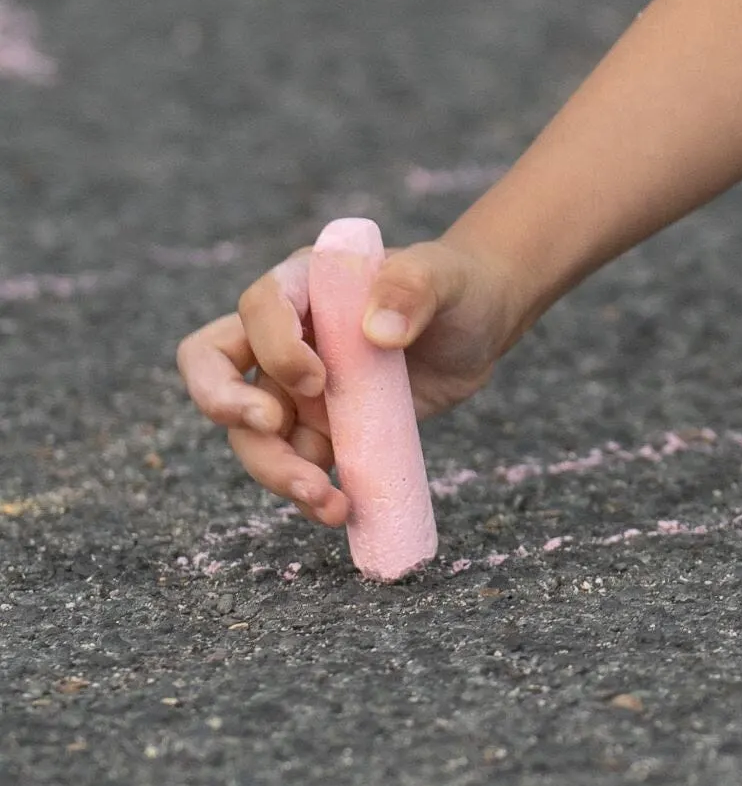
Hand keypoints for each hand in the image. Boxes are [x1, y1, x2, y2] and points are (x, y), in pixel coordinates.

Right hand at [176, 235, 526, 527]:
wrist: (479, 328)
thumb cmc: (454, 288)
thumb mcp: (442, 276)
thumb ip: (412, 288)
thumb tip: (379, 331)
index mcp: (302, 288)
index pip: (259, 309)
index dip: (275, 346)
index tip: (319, 377)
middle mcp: (283, 340)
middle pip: (218, 373)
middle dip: (227, 405)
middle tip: (270, 426)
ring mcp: (296, 390)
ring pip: (253, 435)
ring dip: (275, 470)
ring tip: (325, 499)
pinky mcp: (323, 429)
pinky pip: (296, 465)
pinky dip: (309, 493)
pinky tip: (340, 509)